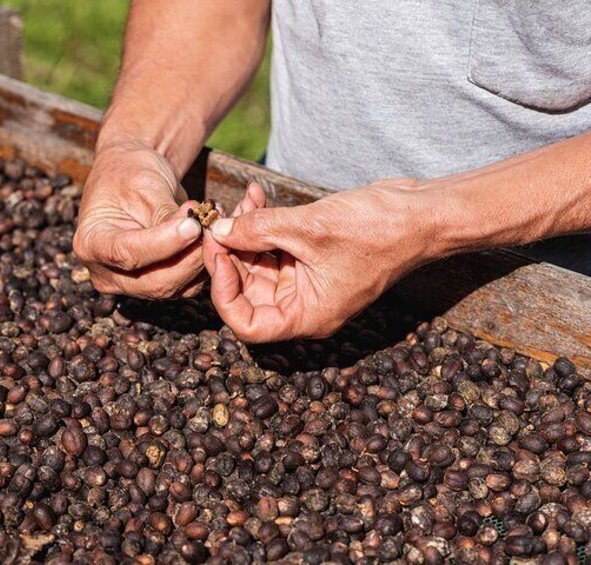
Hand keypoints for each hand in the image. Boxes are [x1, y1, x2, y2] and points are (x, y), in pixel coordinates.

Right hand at [73, 141, 203, 298]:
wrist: (135, 173)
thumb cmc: (131, 171)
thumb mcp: (144, 184)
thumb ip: (164, 213)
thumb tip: (193, 231)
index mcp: (90, 244)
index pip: (126, 253)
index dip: (162, 243)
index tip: (192, 225)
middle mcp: (107, 272)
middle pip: (153, 281)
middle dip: (188, 256)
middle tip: (210, 224)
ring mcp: (132, 284)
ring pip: (175, 287)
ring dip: (201, 258)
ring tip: (212, 220)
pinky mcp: (158, 284)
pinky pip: (187, 285)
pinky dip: (205, 262)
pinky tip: (212, 234)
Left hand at [202, 179, 434, 341]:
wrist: (422, 211)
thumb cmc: (378, 230)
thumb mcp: (310, 228)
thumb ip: (258, 230)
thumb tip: (217, 231)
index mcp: (307, 316)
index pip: (247, 324)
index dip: (224, 292)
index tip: (218, 254)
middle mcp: (304, 304)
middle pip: (248, 289)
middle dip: (231, 253)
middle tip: (219, 219)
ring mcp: (308, 280)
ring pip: (258, 263)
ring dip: (245, 231)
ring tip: (242, 200)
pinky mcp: (311, 256)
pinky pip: (275, 245)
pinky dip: (263, 222)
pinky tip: (255, 196)